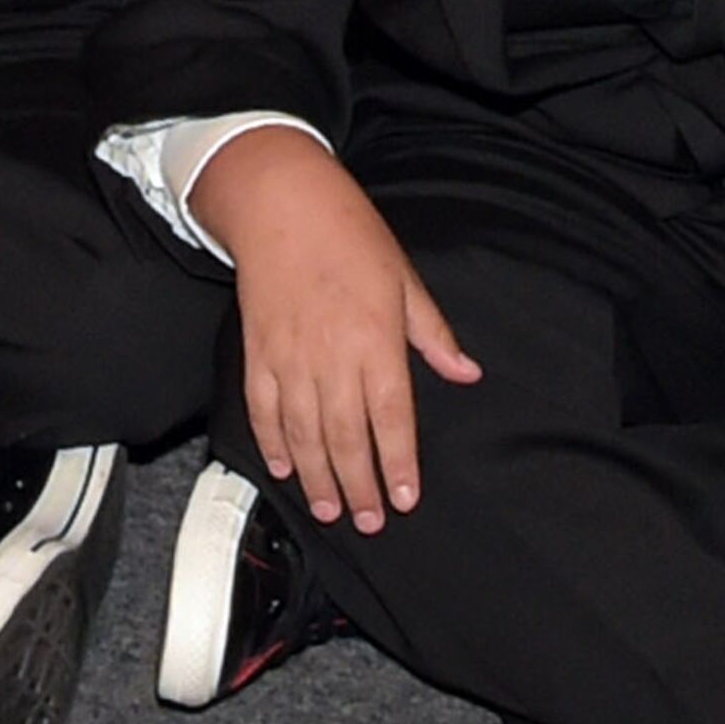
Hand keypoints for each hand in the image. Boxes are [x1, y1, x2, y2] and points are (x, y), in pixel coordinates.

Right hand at [200, 126, 479, 533]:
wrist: (281, 202)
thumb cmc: (348, 234)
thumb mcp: (404, 277)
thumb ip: (433, 333)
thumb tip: (467, 373)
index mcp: (375, 339)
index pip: (391, 417)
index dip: (399, 464)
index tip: (406, 499)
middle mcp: (331, 355)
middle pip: (347, 436)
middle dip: (360, 485)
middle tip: (371, 521)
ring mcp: (289, 356)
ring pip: (304, 432)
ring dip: (318, 477)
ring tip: (331, 509)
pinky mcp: (257, 350)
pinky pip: (263, 408)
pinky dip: (272, 442)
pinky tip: (284, 467)